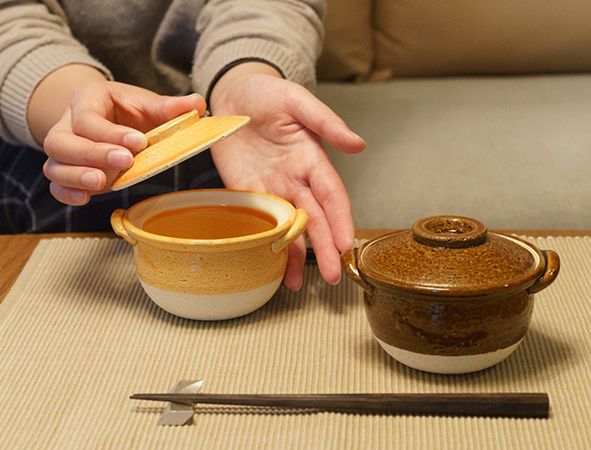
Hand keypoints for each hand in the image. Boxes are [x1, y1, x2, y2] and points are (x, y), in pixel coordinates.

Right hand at [37, 72, 205, 204]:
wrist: (109, 116)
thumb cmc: (127, 110)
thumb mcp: (146, 103)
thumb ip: (169, 107)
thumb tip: (197, 104)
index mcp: (86, 100)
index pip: (88, 117)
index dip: (111, 133)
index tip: (139, 143)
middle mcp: (66, 124)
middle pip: (60, 142)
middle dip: (91, 154)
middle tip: (124, 163)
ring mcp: (63, 151)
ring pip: (54, 165)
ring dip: (76, 177)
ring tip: (102, 183)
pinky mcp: (66, 172)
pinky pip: (55, 185)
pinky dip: (67, 194)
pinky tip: (85, 198)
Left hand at [208, 63, 364, 289]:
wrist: (233, 92)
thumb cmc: (268, 93)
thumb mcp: (297, 100)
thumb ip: (326, 121)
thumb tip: (358, 143)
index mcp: (312, 159)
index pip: (332, 195)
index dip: (340, 219)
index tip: (346, 242)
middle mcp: (296, 179)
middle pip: (315, 219)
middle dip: (324, 248)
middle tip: (332, 275)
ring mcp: (272, 189)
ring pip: (289, 228)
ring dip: (294, 255)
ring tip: (296, 284)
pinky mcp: (247, 193)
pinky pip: (260, 223)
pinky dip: (267, 246)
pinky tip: (271, 267)